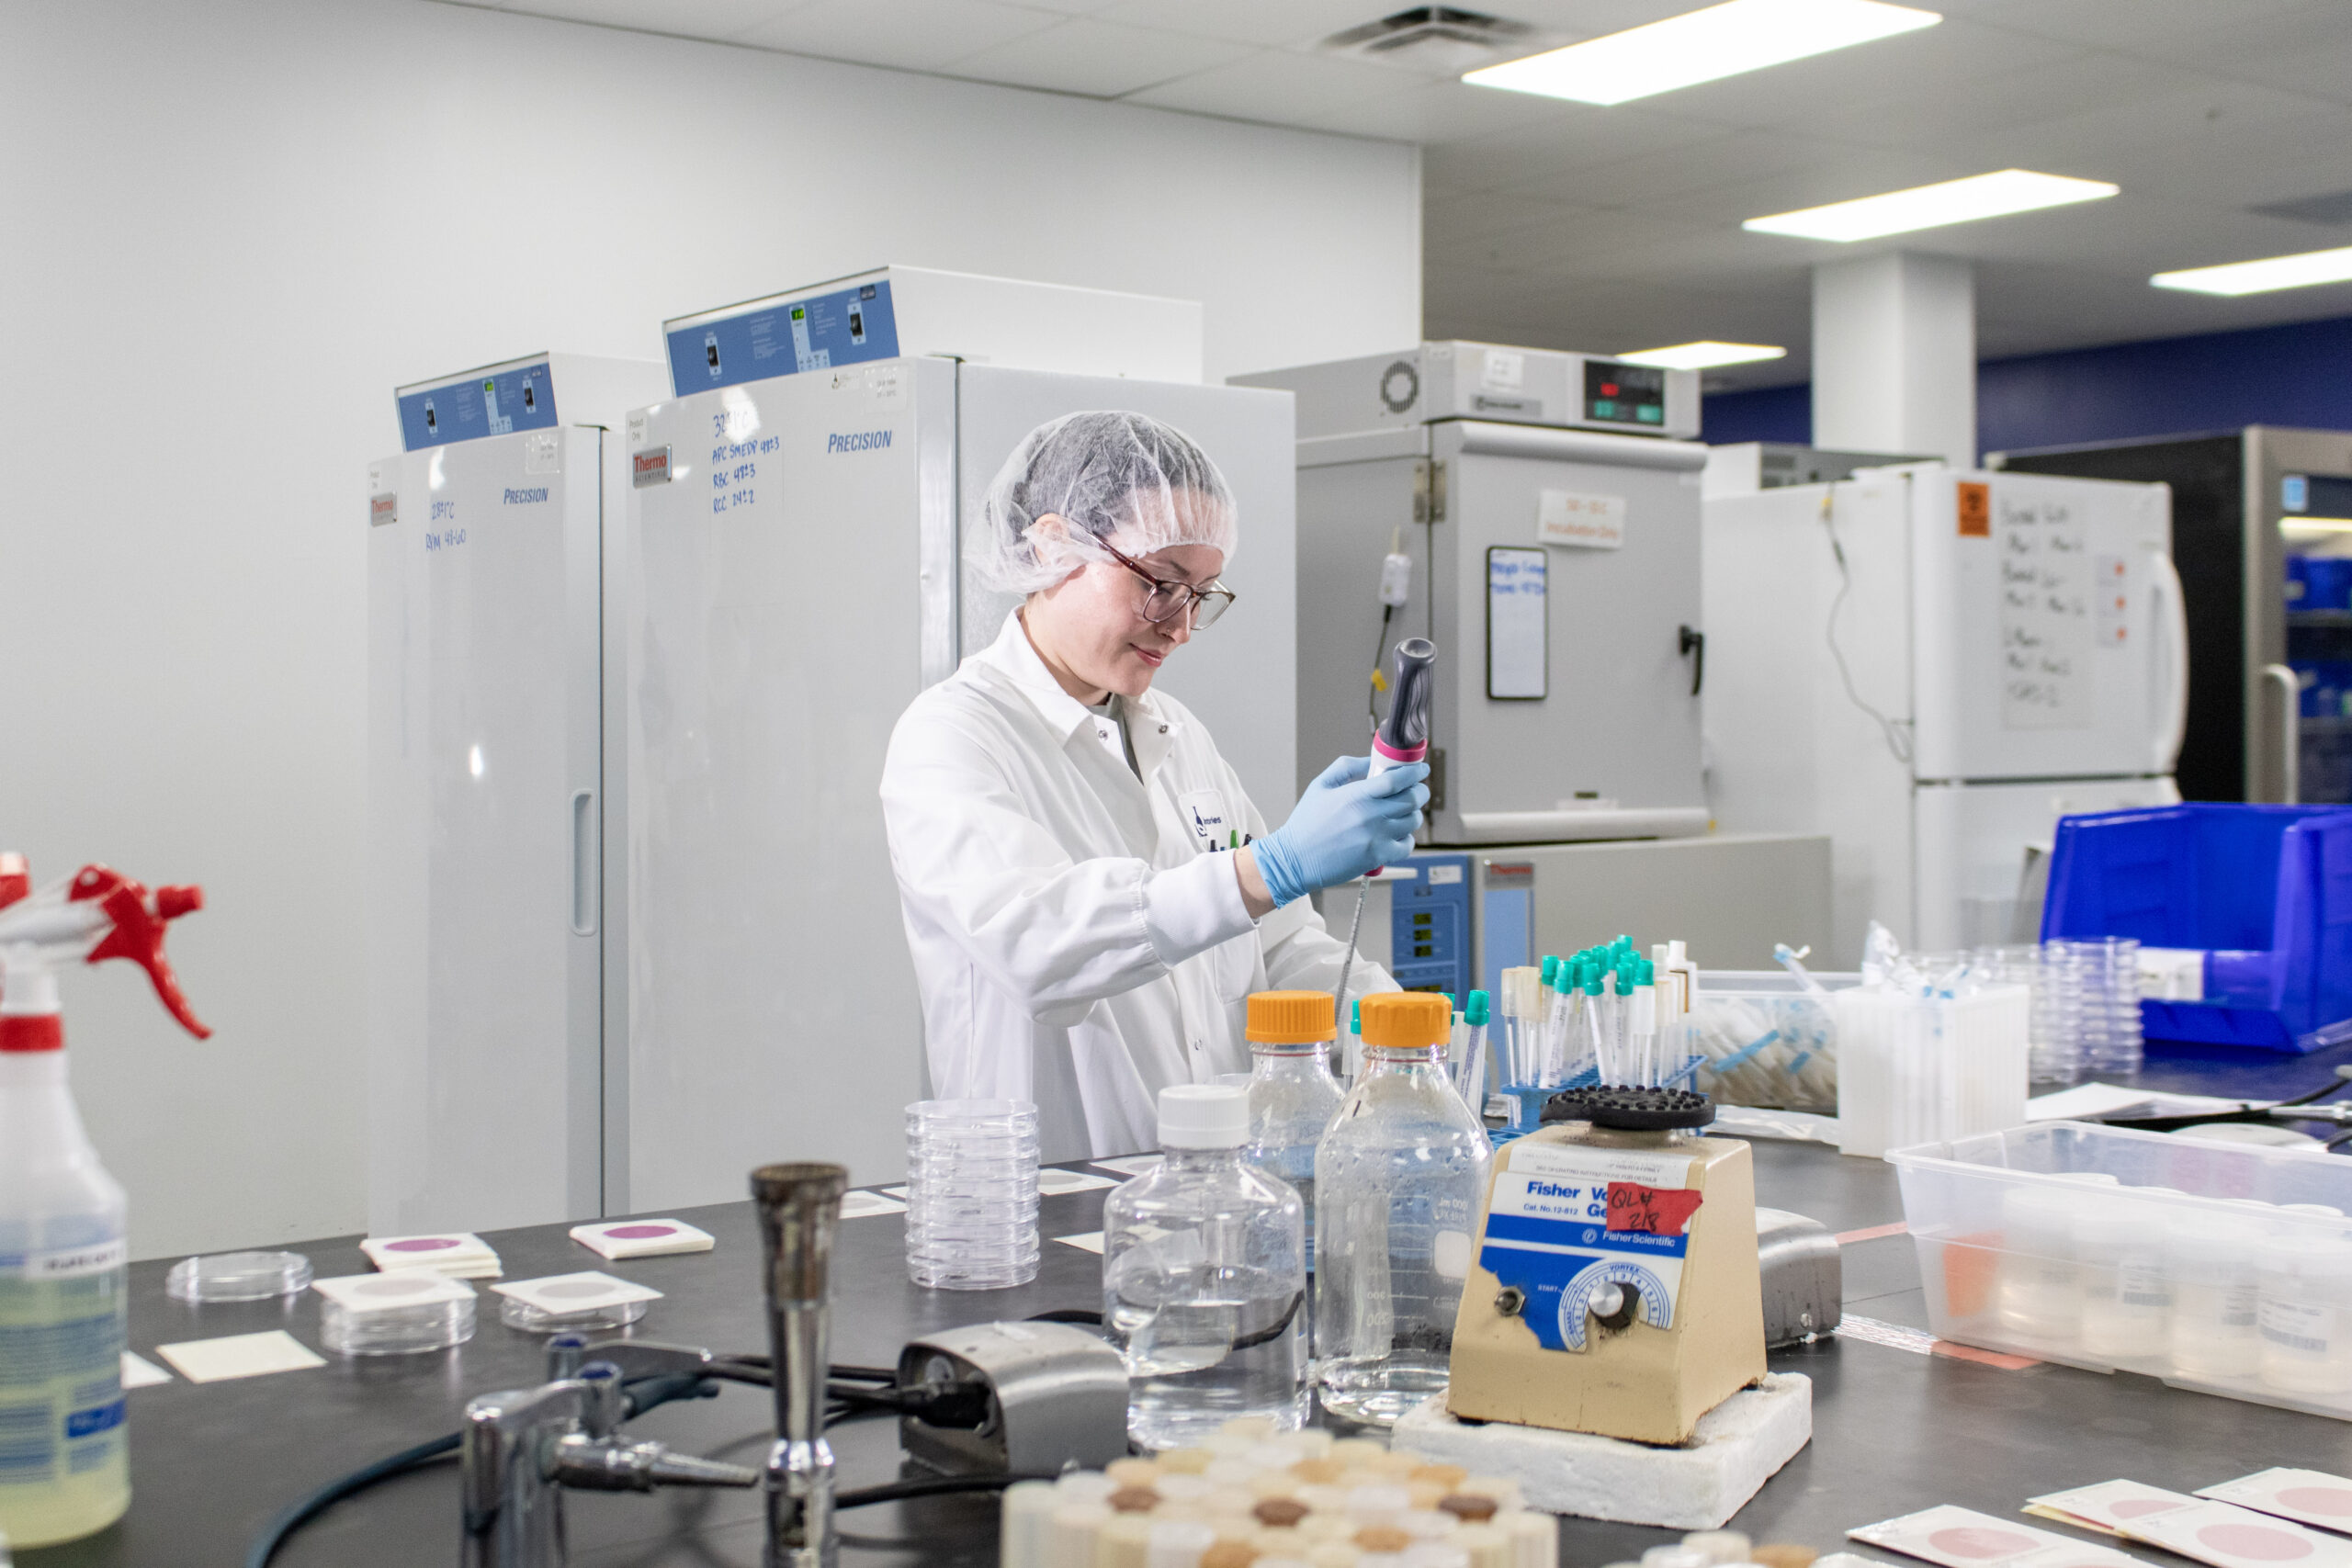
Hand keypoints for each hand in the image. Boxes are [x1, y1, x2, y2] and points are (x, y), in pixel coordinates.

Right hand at [1249, 755, 1430, 906]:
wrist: (1295, 859)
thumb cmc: (1306, 823)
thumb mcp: (1321, 785)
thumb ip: (1347, 767)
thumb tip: (1372, 761)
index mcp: (1356, 794)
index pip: (1398, 779)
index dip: (1415, 772)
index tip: (1421, 769)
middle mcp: (1370, 815)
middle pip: (1412, 799)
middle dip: (1420, 791)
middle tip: (1416, 790)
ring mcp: (1376, 837)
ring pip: (1412, 821)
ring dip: (1412, 814)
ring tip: (1402, 812)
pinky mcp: (1378, 856)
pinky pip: (1407, 845)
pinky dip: (1407, 838)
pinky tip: (1397, 834)